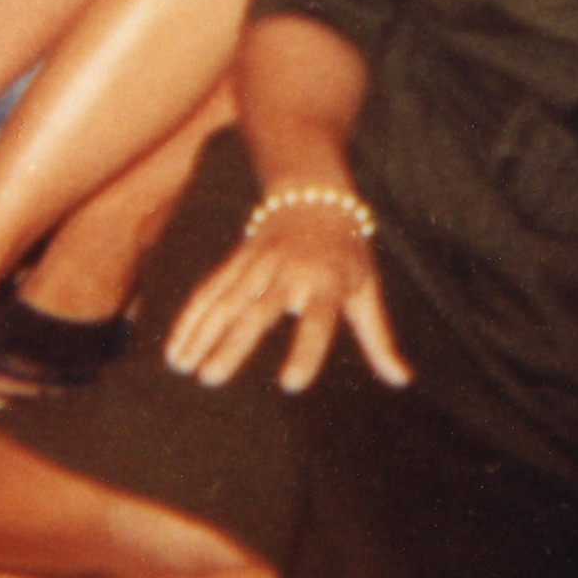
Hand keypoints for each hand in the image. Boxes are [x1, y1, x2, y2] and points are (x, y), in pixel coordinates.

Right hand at [164, 199, 411, 393]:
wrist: (314, 193)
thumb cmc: (346, 253)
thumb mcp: (367, 291)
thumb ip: (379, 340)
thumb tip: (401, 380)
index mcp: (326, 284)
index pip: (317, 322)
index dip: (305, 351)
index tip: (290, 384)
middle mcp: (289, 273)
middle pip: (258, 312)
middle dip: (233, 344)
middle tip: (211, 378)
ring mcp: (258, 264)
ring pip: (226, 300)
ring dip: (202, 334)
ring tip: (185, 368)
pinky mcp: (237, 260)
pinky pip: (210, 289)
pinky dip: (191, 317)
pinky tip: (175, 348)